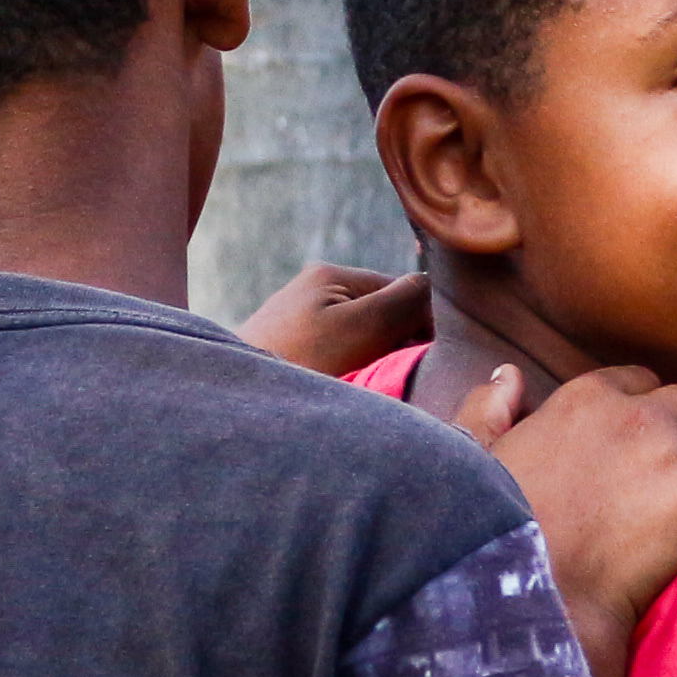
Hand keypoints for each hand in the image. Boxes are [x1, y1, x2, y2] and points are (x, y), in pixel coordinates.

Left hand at [238, 262, 430, 378]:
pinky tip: (340, 390)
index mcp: (332, 274)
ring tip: (361, 386)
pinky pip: (335, 356)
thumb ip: (406, 300)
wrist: (239, 403)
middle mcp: (313, 289)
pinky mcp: (288, 350)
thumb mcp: (365, 326)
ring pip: (360, 338)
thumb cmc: (301, 360)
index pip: (402, 290)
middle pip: (380, 313)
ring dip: (371, 363)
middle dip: (394, 344)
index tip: (418, 359)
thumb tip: (437, 287)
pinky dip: (346, 374)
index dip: (420, 324)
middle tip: (388, 376)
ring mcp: (298, 320)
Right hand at [453, 361, 676, 676]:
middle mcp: (637, 415)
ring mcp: (676, 455)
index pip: (642, 380)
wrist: (536, 594)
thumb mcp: (474, 458)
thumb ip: (487, 408)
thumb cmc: (498, 534)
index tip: (653, 442)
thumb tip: (508, 374)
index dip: (653, 409)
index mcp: (584, 397)